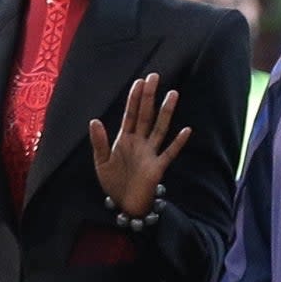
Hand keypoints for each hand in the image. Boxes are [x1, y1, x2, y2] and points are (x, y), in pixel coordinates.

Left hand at [89, 73, 191, 218]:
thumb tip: (94, 120)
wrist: (125, 205)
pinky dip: (177, 143)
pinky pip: (169, 153)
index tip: (140, 81)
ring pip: (159, 128)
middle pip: (146, 115)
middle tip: (155, 76)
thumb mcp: (101, 162)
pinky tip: (186, 130)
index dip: (134, 98)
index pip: (131, 114)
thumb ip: (99, 142)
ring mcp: (150, 154)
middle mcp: (139, 142)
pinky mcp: (157, 168)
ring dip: (166, 112)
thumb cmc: (113, 183)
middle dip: (149, 96)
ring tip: (173, 93)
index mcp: (125, 139)